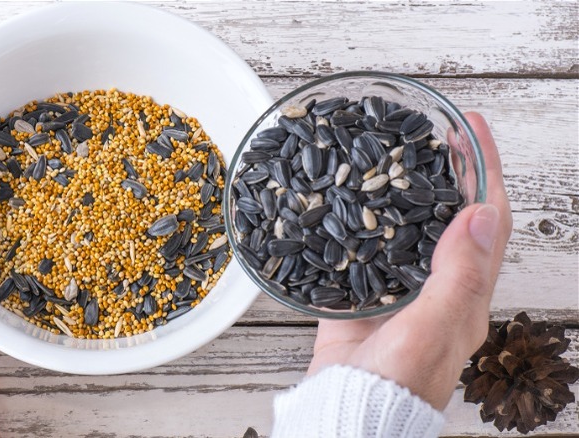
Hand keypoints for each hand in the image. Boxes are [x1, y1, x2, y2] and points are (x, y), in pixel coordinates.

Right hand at [308, 113, 512, 409]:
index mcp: (466, 292)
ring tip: (400, 153)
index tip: (474, 129)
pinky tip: (351, 197)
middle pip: (453, 214)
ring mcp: (400, 287)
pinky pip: (368, 246)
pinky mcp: (364, 293)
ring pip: (411, 225)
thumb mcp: (433, 327)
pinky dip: (365, 217)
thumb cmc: (397, 381)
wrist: (350, 409)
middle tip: (439, 132)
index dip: (484, 170)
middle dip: (452, 170)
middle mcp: (437, 285)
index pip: (486, 218)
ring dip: (412, 187)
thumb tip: (480, 213)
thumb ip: (457, 275)